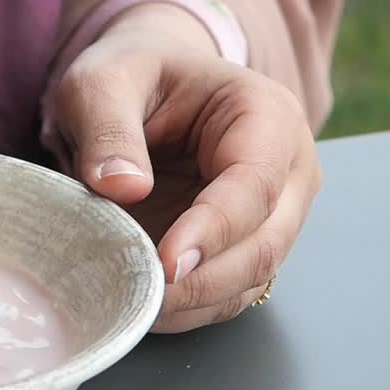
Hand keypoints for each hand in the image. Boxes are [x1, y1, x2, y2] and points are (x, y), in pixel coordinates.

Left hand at [50, 3, 321, 331]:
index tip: (164, 261)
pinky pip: (227, 295)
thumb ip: (108, 128)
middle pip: (265, 244)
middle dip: (203, 280)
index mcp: (266, 115)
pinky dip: (188, 310)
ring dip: (194, 303)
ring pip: (251, 279)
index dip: (212, 230)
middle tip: (140, 296)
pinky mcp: (244, 249)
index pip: (254, 185)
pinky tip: (143, 307)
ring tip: (132, 304)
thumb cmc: (128, 78)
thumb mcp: (101, 84)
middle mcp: (287, 170)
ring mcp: (273, 215)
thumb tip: (124, 187)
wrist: (138, 91)